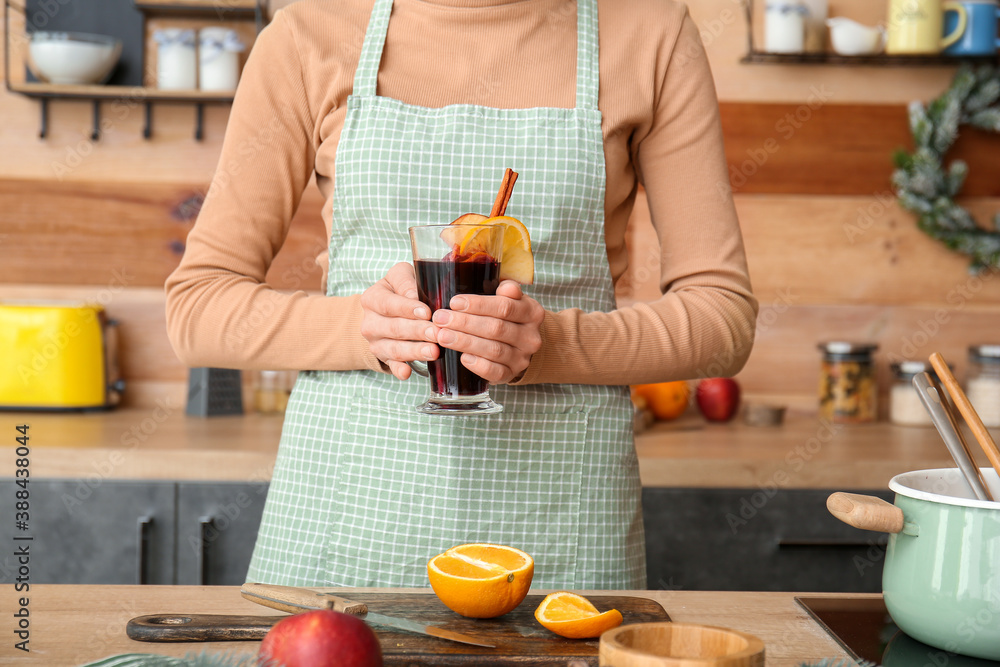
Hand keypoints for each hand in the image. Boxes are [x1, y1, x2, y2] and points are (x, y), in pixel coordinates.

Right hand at [359, 262, 438, 379]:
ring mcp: (376, 342)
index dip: (407, 308)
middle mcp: (370, 322)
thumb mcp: (400, 276)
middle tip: (436, 332)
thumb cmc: (399, 289)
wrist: (383, 312)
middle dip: (416, 331)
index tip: (426, 312)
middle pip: (393, 328)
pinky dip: (398, 370)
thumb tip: (416, 297)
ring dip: (414, 351)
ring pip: (394, 349)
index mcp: (372, 299)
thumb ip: (407, 282)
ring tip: (433, 352)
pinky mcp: (384, 357)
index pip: (388, 304)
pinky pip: (391, 365)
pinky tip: (407, 373)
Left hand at [431, 280, 543, 383]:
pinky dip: (477, 365)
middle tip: (441, 319)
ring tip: (442, 336)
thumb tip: (505, 287)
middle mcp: (530, 337)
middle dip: (465, 323)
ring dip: (465, 342)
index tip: (454, 302)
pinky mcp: (511, 374)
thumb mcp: (512, 300)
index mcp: (532, 313)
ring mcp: (522, 358)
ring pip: (493, 350)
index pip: (505, 307)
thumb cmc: (509, 317)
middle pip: (496, 329)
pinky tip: (462, 358)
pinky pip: (494, 372)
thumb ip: (508, 291)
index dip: (478, 305)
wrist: (519, 346)